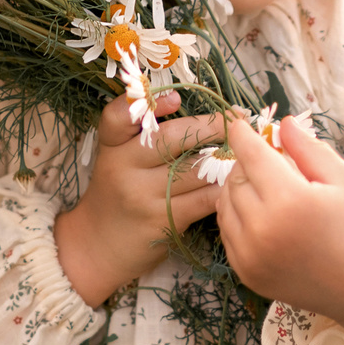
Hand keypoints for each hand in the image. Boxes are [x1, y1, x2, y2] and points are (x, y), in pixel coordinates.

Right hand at [53, 92, 223, 307]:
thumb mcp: (117, 158)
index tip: (176, 98)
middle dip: (210, 126)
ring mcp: (143, 197)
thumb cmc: (118, 193)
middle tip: (236, 119)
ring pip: (195, 169)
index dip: (145, 104)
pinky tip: (235, 180)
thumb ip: (139, 133)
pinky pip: (204, 199)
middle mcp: (123, 169)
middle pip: (171, 139)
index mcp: (111, 148)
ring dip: (224, 158)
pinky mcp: (163, 221)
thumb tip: (180, 102)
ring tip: (244, 149)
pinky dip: (223, 187)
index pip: (117, 118)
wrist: (99, 246)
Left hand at [215, 114, 343, 337]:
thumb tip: (281, 123)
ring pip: (225, 204)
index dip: (243, 134)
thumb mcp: (343, 178)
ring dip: (238, 188)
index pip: (252, 155)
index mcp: (290, 201)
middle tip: (269, 160)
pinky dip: (237, 216)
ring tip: (265, 185)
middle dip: (247, 162)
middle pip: (236, 178)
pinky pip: (227, 233)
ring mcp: (251, 257)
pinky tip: (261, 212)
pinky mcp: (247, 274)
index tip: (239, 121)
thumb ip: (308, 149)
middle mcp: (263, 231)